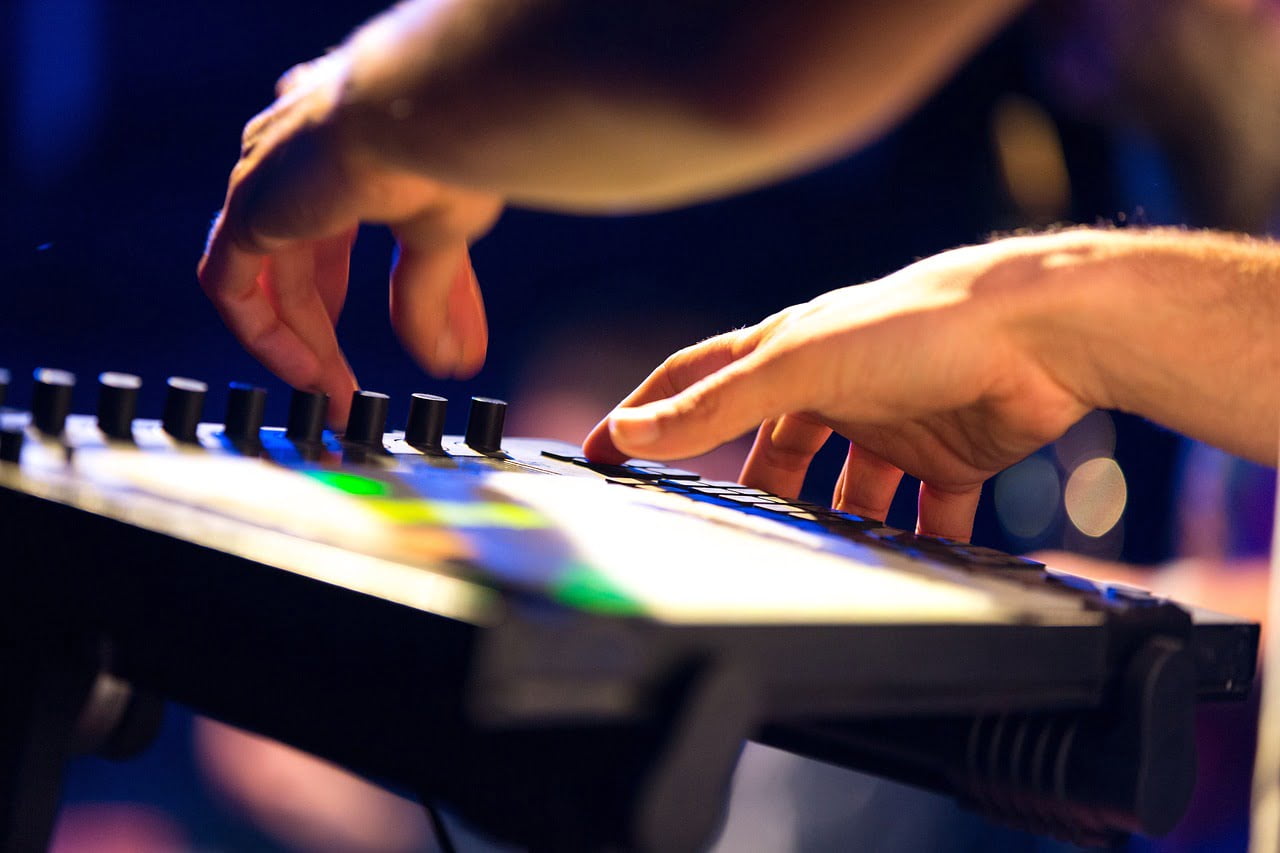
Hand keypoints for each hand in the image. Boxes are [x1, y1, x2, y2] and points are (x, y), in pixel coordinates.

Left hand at [198, 50, 501, 424]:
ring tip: (338, 395)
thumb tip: (445, 356)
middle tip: (352, 384)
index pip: (356, 234)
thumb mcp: (445, 236)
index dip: (383, 294)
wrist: (424, 114)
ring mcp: (267, 179)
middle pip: (308, 262)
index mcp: (346, 147)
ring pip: (269, 280)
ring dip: (305, 345)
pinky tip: (308, 373)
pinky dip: (265, 335)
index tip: (422, 339)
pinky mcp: (248, 209)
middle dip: (327, 330)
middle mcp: (298, 157)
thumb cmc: (446, 148)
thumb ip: (431, 296)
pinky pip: (232, 288)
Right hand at [583, 241, 1100, 540]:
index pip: (699, 381)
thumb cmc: (915, 324)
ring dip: (840, 527)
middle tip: (733, 532)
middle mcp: (836, 385)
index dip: (650, 413)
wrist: (1039, 333)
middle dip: (755, 489)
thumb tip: (632, 433)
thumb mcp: (797, 367)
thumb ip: (716, 406)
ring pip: (848, 490)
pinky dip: (918, 541)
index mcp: (789, 351)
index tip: (607, 451)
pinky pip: (923, 512)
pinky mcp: (947, 454)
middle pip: (774, 447)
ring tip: (829, 564)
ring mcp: (892, 421)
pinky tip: (912, 569)